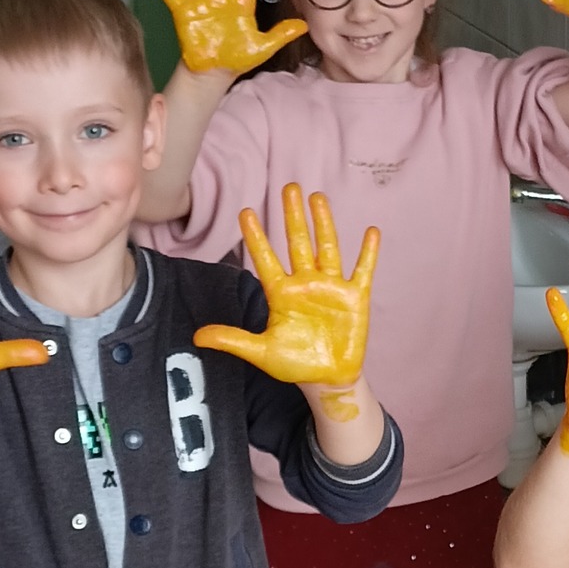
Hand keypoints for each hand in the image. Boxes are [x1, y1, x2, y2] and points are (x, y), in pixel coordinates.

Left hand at [195, 185, 378, 415]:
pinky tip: (371, 232)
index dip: (256, 237)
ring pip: (326, 248)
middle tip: (288, 187)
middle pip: (298, 243)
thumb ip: (232, 340)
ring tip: (317, 197)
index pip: (266, 259)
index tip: (246, 212)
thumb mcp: (261, 352)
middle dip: (292, 216)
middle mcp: (305, 283)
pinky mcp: (354, 298)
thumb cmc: (295, 364)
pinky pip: (363, 270)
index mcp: (281, 294)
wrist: (328, 380)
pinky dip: (368, 253)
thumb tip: (196, 336)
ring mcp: (331, 288)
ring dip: (323, 223)